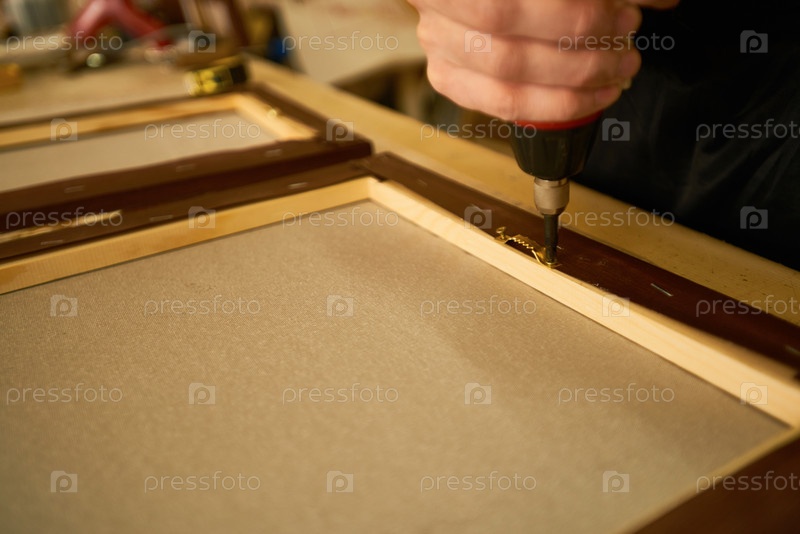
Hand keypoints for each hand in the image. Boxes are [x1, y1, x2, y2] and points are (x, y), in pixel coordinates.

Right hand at [408, 0, 679, 121]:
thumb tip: (662, 0)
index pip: (513, 1)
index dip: (577, 16)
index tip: (626, 14)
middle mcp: (439, 3)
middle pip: (509, 40)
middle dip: (580, 53)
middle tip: (626, 49)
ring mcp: (438, 40)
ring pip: (505, 76)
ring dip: (571, 84)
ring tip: (614, 74)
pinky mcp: (446, 73)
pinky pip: (496, 104)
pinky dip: (547, 107)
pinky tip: (584, 100)